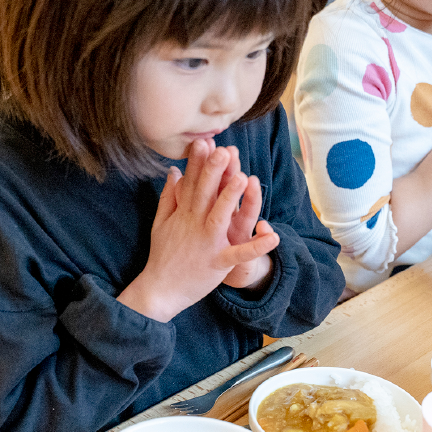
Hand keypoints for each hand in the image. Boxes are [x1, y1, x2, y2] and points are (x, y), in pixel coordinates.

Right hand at [117, 140, 280, 321]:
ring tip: (243, 178)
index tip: (203, 141)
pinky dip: (256, 246)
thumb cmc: (162, 255)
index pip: (191, 182)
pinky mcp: (217, 263)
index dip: (197, 161)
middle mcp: (194, 224)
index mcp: (183, 214)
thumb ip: (169, 196)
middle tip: (223, 149)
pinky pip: (239, 254)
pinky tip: (273, 236)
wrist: (159, 290)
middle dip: (214, 171)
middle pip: (206, 193)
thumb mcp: (161, 222)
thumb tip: (173, 171)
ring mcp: (206, 243)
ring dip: (231, 199)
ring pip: (220, 217)